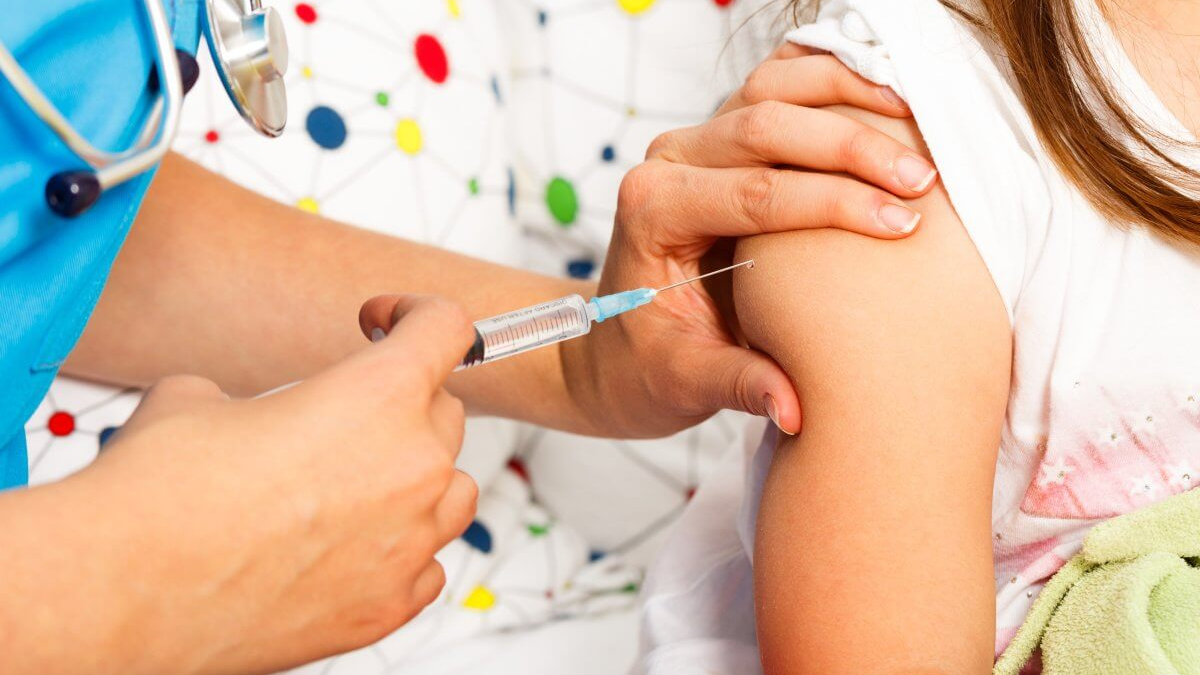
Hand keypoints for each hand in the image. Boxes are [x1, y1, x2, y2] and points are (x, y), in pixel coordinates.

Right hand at [56, 296, 476, 674]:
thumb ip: (262, 398)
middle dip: (405, 404)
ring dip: (418, 479)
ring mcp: (410, 542)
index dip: (415, 313)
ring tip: (358, 484)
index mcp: (380, 396)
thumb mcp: (201, 398)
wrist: (125, 593)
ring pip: (454, 491)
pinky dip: (400, 550)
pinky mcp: (389, 605)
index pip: (447, 328)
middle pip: (447, 413)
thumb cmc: (161, 497)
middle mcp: (413, 467)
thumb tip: (248, 415)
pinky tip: (350, 547)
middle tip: (350, 416)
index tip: (388, 323)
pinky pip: (427, 565)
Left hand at [564, 43, 939, 437]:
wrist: (615, 348)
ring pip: (774, 90)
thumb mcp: (684, 383)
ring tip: (919, 124)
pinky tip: (883, 96)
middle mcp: (666, 161)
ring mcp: (693, 142)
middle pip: (767, 126)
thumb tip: (797, 411)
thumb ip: (738, 386)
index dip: (834, 204)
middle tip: (924, 182)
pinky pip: (776, 88)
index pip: (754, 192)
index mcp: (652, 211)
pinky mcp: (719, 139)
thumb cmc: (646, 367)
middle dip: (853, 148)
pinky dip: (829, 83)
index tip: (902, 224)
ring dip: (849, 99)